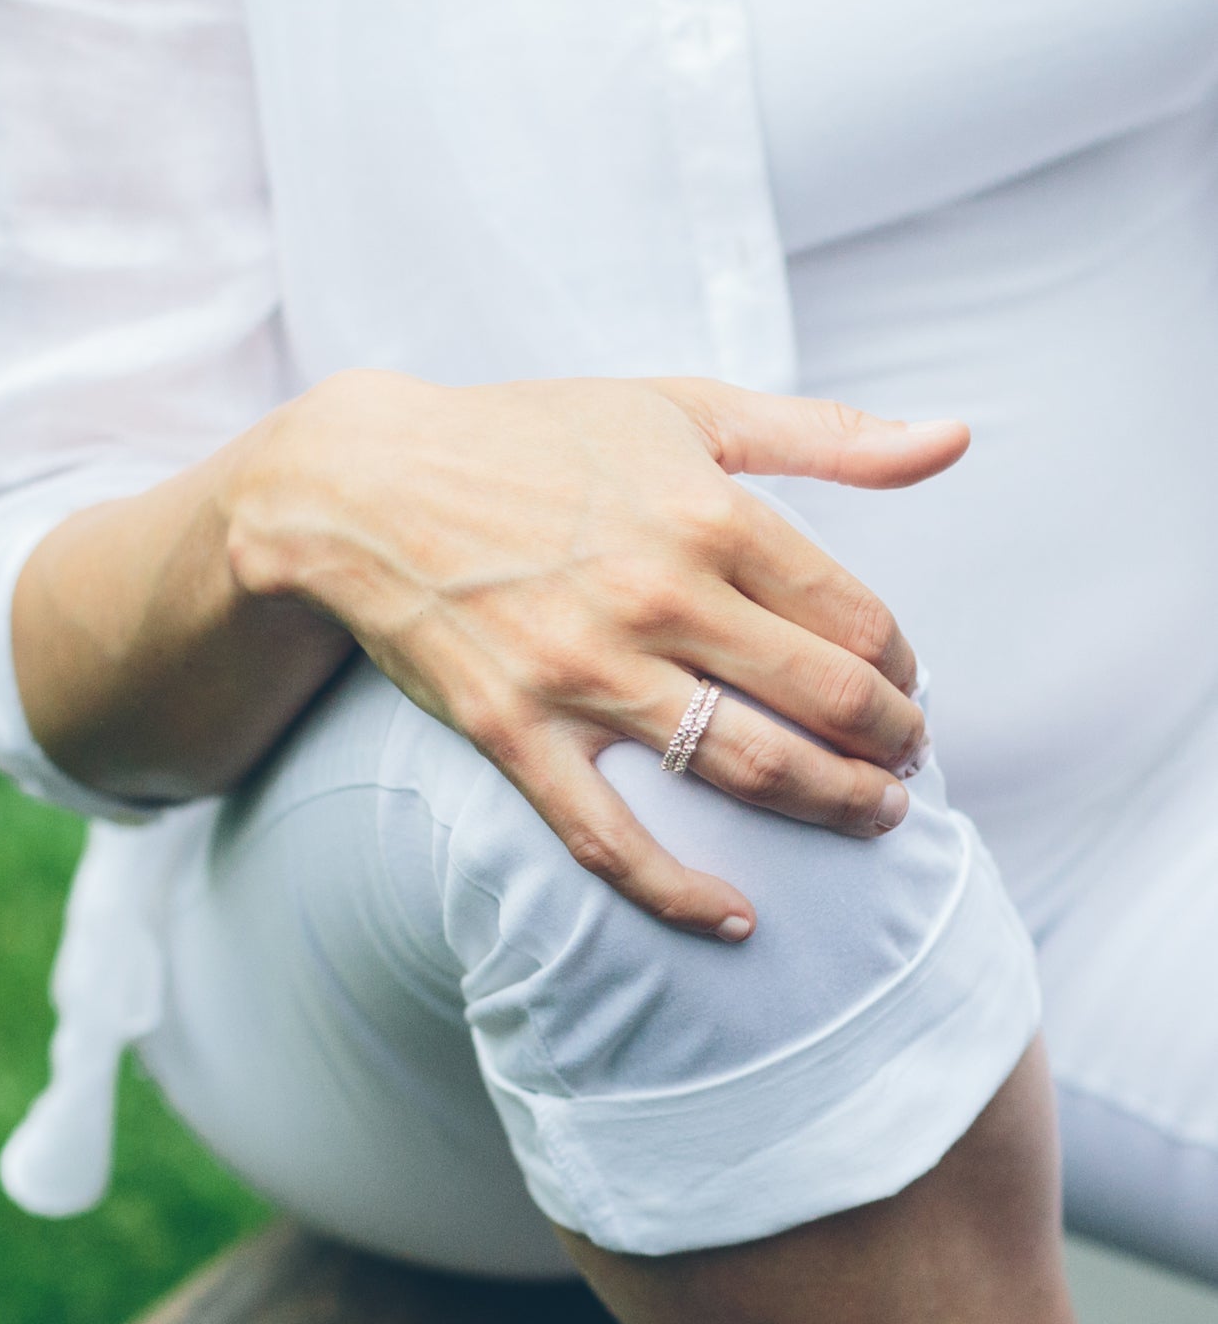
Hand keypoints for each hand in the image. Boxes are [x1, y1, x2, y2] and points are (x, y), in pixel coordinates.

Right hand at [228, 370, 966, 938]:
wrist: (367, 488)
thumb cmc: (532, 439)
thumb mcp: (682, 405)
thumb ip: (825, 433)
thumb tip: (956, 439)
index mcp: (709, 512)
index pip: (859, 619)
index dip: (902, 666)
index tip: (898, 683)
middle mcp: (657, 595)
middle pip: (827, 700)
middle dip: (893, 744)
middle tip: (906, 762)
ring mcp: (582, 673)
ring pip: (749, 769)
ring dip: (834, 806)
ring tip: (870, 817)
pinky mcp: (514, 733)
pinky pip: (609, 838)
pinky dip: (679, 892)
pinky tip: (738, 917)